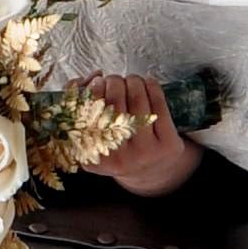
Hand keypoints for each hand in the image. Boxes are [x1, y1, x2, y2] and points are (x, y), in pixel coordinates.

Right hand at [80, 71, 202, 196]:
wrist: (151, 171)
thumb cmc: (118, 145)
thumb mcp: (93, 136)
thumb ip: (80, 105)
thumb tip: (91, 77)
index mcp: (93, 156)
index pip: (87, 115)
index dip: (92, 91)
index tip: (97, 82)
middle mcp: (118, 157)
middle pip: (113, 104)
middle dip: (113, 82)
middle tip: (115, 80)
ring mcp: (144, 151)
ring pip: (136, 100)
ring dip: (133, 81)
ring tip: (131, 81)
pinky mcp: (167, 144)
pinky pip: (158, 104)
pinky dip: (152, 87)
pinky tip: (148, 83)